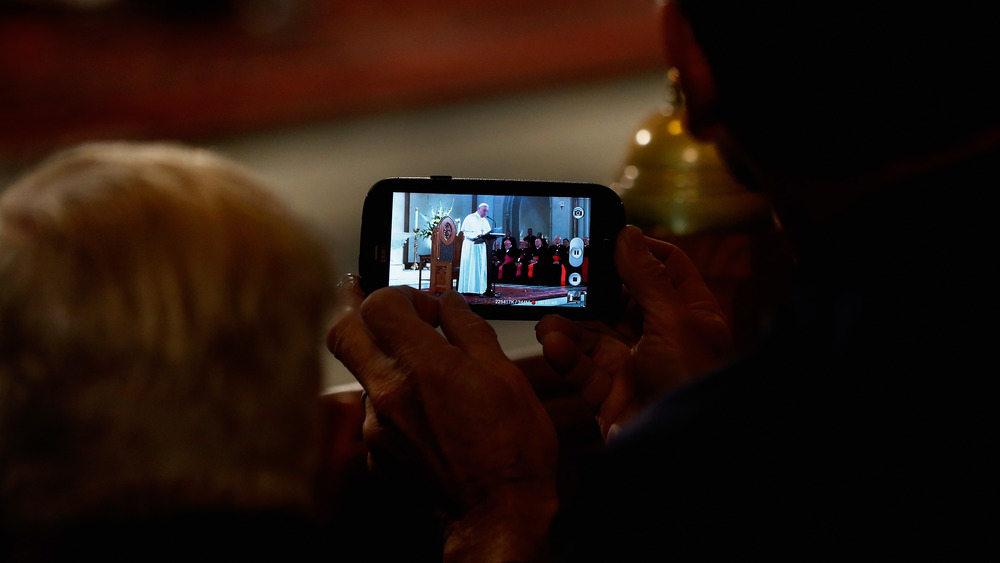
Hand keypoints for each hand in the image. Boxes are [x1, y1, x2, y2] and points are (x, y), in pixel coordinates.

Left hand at [327, 279, 557, 561]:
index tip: (426, 308)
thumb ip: (470, 331)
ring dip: (380, 357)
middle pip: (343, 331)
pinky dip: (392, 398)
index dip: (402, 296)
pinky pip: (373, 410)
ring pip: (360, 372)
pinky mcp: (377, 451)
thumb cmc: (511, 447)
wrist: (496, 510)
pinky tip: (423, 409)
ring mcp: (378, 425)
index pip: (380, 304)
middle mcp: (390, 393)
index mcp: (424, 366)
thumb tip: (451, 304)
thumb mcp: (504, 375)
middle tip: (360, 294)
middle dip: (353, 308)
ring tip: (416, 364)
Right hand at [537, 225, 732, 439]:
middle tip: (563, 273)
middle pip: (621, 299)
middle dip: (591, 289)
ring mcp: (634, 365)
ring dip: (569, 325)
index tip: (607, 237)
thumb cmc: (691, 387)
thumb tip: (628, 235)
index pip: (667, 268)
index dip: (639, 251)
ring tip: (548, 319)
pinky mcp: (609, 392)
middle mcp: (662, 337)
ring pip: (594, 334)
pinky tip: (551, 343)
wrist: (678, 460)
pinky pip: (581, 367)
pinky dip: (564, 355)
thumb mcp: (672, 323)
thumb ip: (646, 278)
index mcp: (690, 316)